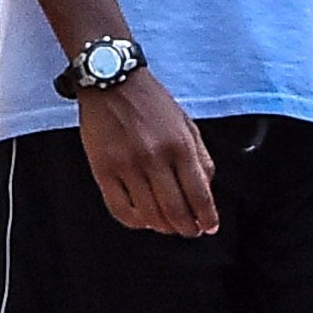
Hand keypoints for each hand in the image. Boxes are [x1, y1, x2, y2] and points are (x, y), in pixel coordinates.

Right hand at [77, 68, 217, 236]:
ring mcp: (127, 166)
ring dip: (163, 227)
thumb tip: (206, 190)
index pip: (198, 194)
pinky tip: (143, 219)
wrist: (112, 80)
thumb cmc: (152, 102)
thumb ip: (200, 156)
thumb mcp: (186, 123)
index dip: (207, 217)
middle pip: (175, 210)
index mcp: (179, 144)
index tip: (209, 227)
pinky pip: (120, 209)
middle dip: (187, 228)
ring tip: (169, 227)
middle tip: (191, 232)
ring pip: (149, 214)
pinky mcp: (103, 170)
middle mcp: (155, 157)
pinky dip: (135, 221)